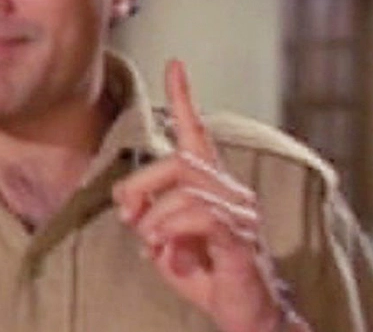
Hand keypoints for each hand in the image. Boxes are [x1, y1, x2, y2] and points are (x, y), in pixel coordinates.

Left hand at [112, 60, 301, 331]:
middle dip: (140, 185)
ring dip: (156, 217)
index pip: (197, 134)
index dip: (185, 99)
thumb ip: (147, 215)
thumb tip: (130, 206)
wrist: (245, 315)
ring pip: (186, 189)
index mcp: (212, 185)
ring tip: (153, 244)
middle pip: (178, 162)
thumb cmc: (206, 274)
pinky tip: (167, 251)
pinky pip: (202, 217)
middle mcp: (231, 191)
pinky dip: (173, 230)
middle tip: (128, 217)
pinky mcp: (242, 239)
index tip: (175, 65)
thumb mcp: (163, 241)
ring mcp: (241, 213)